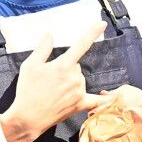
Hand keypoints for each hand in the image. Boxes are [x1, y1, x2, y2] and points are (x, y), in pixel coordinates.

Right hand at [0, 21, 107, 141]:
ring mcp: (79, 92)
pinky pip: (95, 100)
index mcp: (64, 65)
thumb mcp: (30, 65)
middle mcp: (75, 77)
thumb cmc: (27, 90)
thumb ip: (42, 48)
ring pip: (80, 79)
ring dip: (71, 82)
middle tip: (49, 80)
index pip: (81, 44)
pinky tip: (114, 97)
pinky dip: (104, 99)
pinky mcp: (80, 104)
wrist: (28, 117)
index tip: (102, 24)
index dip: (92, 32)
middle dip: (65, 69)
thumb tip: (49, 34)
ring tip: (53, 92)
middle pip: (76, 66)